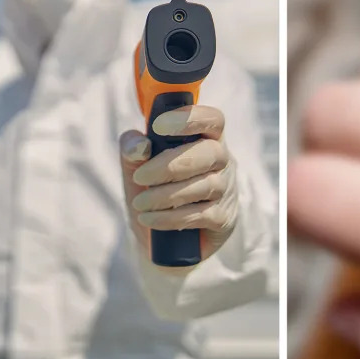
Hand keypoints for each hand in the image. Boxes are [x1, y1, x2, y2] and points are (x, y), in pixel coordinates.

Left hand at [119, 105, 237, 269]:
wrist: (161, 239)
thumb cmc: (153, 190)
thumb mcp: (136, 166)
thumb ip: (132, 149)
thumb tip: (139, 146)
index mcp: (205, 139)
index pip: (212, 119)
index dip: (189, 118)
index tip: (158, 126)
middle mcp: (222, 161)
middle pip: (210, 152)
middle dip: (170, 165)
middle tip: (140, 177)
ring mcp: (226, 190)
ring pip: (206, 185)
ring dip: (166, 195)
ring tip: (140, 203)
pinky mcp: (224, 218)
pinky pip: (202, 215)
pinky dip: (171, 217)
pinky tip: (149, 218)